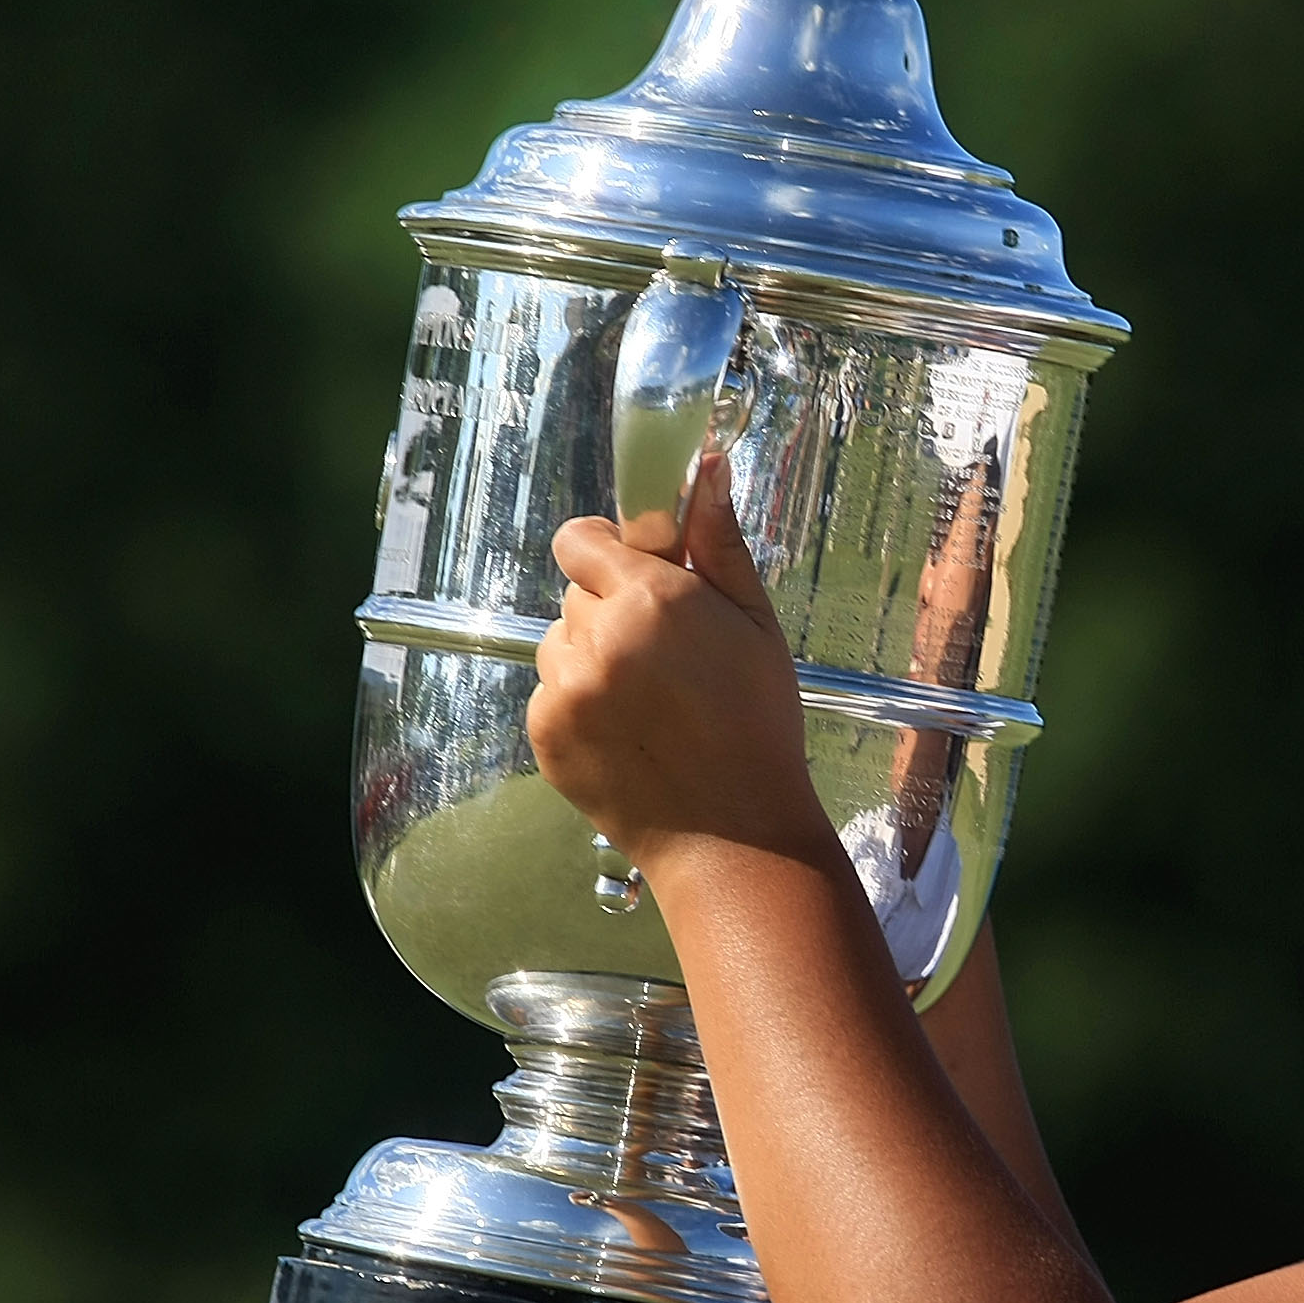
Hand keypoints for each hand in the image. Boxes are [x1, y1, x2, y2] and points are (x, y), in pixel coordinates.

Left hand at [528, 453, 827, 882]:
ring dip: (592, 657)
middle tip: (665, 656)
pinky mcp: (544, 733)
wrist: (735, 834)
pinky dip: (581, 705)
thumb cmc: (759, 724)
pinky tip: (631, 733)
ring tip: (648, 701)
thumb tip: (706, 468)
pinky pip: (551, 694)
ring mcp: (563, 690)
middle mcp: (595, 639)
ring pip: (559, 643)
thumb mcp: (757, 626)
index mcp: (650, 599)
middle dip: (612, 609)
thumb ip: (719, 544)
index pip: (582, 539)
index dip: (610, 551)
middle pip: (575, 593)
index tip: (639, 574)